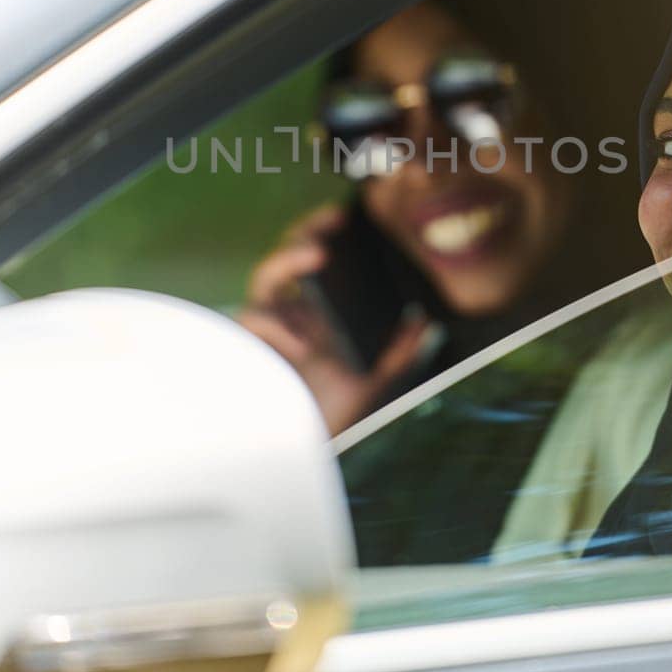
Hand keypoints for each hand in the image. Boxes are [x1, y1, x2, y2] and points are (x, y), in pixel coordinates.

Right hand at [236, 204, 431, 434]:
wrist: (302, 457)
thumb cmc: (329, 417)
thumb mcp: (373, 383)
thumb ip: (397, 353)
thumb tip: (422, 321)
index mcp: (313, 315)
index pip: (312, 259)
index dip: (322, 231)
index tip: (346, 214)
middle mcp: (287, 316)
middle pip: (287, 258)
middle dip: (305, 233)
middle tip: (331, 222)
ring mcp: (267, 332)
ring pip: (265, 279)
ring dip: (288, 261)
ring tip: (317, 256)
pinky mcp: (249, 352)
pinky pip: (252, 321)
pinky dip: (278, 327)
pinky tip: (303, 343)